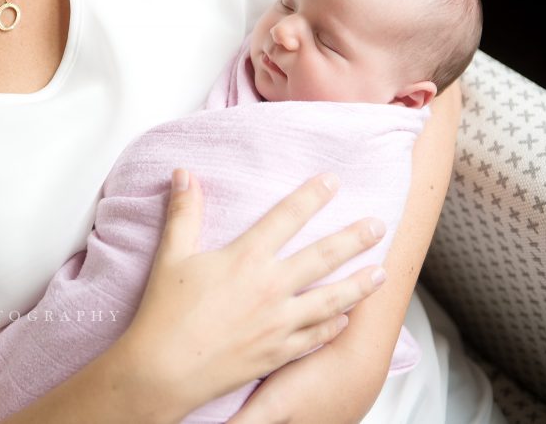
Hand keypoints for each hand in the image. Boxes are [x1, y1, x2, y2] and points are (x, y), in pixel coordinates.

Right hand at [117, 169, 387, 418]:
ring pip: (331, 300)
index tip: (333, 182)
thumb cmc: (165, 314)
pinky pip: (315, 336)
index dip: (312, 196)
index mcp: (246, 259)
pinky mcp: (277, 352)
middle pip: (323, 256)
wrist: (163, 371)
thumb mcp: (171, 255)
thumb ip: (184, 212)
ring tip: (382, 273)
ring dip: (359, 284)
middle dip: (354, 238)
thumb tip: (184, 174)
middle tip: (379, 226)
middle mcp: (270, 288)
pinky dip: (334, 326)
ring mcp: (278, 323)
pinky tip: (346, 319)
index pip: (287, 217)